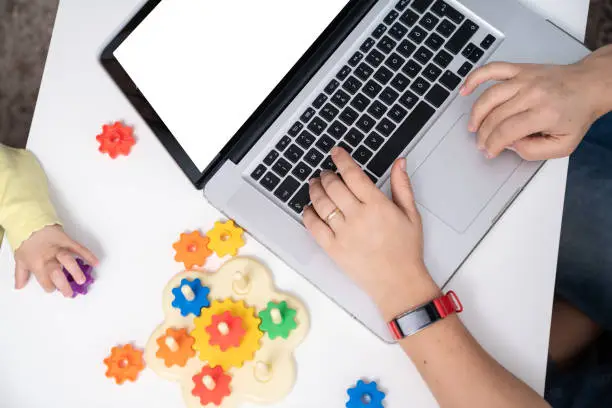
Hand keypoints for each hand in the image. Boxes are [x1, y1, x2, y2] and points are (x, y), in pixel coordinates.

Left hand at [14, 225, 98, 297]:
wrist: (30, 223)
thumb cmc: (25, 242)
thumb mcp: (19, 259)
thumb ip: (20, 274)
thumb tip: (19, 287)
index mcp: (36, 263)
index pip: (44, 280)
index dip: (49, 287)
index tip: (53, 289)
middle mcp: (48, 257)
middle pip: (56, 273)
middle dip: (63, 284)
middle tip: (69, 293)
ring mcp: (59, 248)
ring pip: (68, 260)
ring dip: (75, 271)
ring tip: (82, 280)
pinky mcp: (67, 240)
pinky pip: (79, 248)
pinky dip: (88, 255)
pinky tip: (95, 262)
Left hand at [303, 147, 438, 318]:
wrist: (399, 282)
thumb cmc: (406, 250)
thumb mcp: (411, 214)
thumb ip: (402, 186)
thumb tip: (399, 162)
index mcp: (377, 205)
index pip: (353, 174)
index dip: (342, 160)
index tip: (336, 152)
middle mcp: (358, 216)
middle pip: (333, 186)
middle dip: (326, 175)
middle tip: (325, 173)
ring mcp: (343, 233)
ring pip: (321, 203)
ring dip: (314, 190)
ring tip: (314, 185)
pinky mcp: (333, 248)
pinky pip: (314, 226)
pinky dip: (308, 214)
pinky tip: (309, 208)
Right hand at [461, 46, 611, 160]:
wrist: (590, 85)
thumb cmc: (577, 114)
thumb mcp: (564, 145)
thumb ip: (534, 151)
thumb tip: (511, 145)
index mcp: (544, 113)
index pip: (506, 132)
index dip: (492, 145)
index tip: (489, 152)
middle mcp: (532, 94)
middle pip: (495, 117)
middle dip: (483, 135)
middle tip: (482, 144)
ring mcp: (525, 79)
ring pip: (489, 97)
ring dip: (476, 114)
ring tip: (473, 127)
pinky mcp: (520, 69)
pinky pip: (492, 69)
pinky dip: (475, 78)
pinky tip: (464, 89)